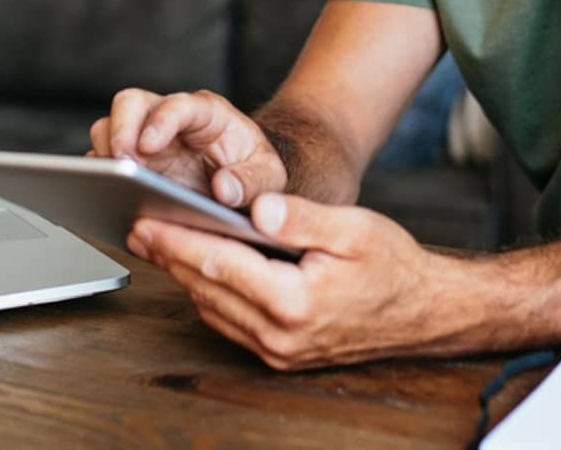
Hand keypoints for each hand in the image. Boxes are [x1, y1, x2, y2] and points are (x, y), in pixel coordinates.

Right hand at [89, 88, 287, 207]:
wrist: (242, 182)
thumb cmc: (253, 172)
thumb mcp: (268, 177)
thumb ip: (253, 182)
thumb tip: (224, 189)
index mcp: (206, 114)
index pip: (179, 105)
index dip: (161, 120)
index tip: (148, 145)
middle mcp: (169, 119)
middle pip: (131, 104)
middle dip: (120, 130)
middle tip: (120, 165)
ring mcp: (144, 139)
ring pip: (108, 128)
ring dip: (106, 155)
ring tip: (111, 187)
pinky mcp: (130, 163)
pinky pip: (103, 162)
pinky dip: (99, 179)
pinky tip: (106, 200)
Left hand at [128, 192, 461, 369]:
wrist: (423, 313)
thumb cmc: (393, 266)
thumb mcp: (353, 229)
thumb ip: (300, 217)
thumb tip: (256, 206)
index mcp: (294, 300)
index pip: (219, 264)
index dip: (177, 240)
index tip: (146, 220)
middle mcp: (280, 335)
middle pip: (207, 289)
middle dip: (169, 256)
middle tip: (137, 227)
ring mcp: (279, 351)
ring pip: (214, 309)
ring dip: (184, 276)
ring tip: (157, 243)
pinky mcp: (281, 354)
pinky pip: (231, 323)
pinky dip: (208, 295)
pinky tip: (196, 270)